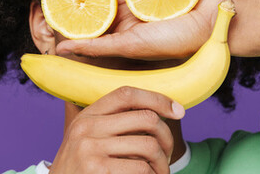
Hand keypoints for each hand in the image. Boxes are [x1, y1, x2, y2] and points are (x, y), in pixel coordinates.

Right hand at [48, 87, 184, 173]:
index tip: (178, 110)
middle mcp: (86, 128)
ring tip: (160, 172)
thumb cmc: (81, 170)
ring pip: (149, 146)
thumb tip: (157, 110)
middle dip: (166, 137)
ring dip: (162, 163)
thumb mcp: (87, 140)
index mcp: (87, 116)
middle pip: (145, 118)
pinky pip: (141, 169)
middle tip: (168, 154)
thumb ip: (110, 124)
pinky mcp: (97, 169)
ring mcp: (90, 149)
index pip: (126, 94)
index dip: (157, 98)